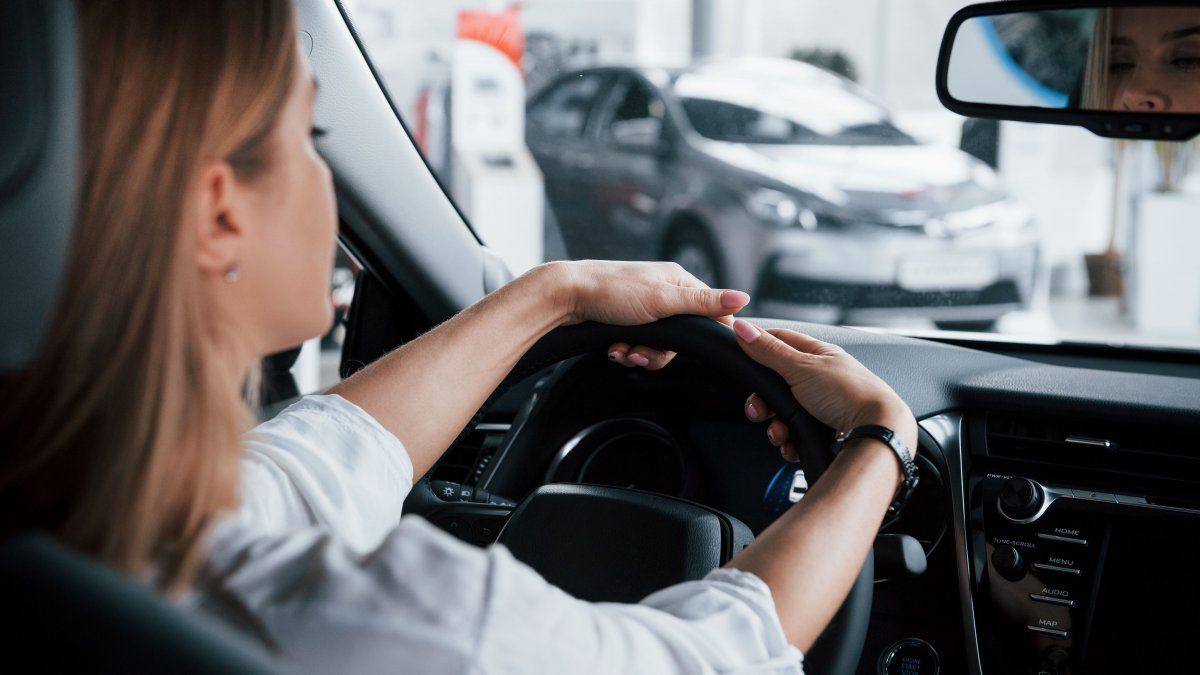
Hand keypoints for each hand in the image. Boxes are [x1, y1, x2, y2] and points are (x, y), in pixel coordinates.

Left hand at [539, 260, 750, 369]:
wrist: (566, 296)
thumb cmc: (611, 291)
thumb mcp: (663, 300)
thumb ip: (704, 303)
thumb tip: (744, 298)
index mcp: (678, 281)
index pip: (711, 310)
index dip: (708, 334)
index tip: (700, 351)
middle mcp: (664, 292)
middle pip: (683, 336)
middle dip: (659, 352)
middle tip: (641, 353)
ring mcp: (645, 305)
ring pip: (659, 344)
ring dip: (641, 354)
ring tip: (623, 352)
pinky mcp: (627, 319)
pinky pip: (639, 343)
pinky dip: (627, 351)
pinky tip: (614, 350)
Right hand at [731, 320, 915, 462]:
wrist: (875, 432)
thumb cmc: (849, 394)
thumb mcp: (801, 368)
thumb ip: (769, 351)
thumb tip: (743, 328)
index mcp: (818, 355)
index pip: (780, 340)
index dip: (757, 345)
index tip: (739, 353)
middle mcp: (820, 379)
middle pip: (776, 384)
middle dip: (763, 401)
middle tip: (758, 411)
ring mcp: (822, 406)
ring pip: (783, 413)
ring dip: (775, 426)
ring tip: (781, 433)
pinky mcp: (823, 430)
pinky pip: (795, 434)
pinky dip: (789, 441)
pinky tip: (792, 444)